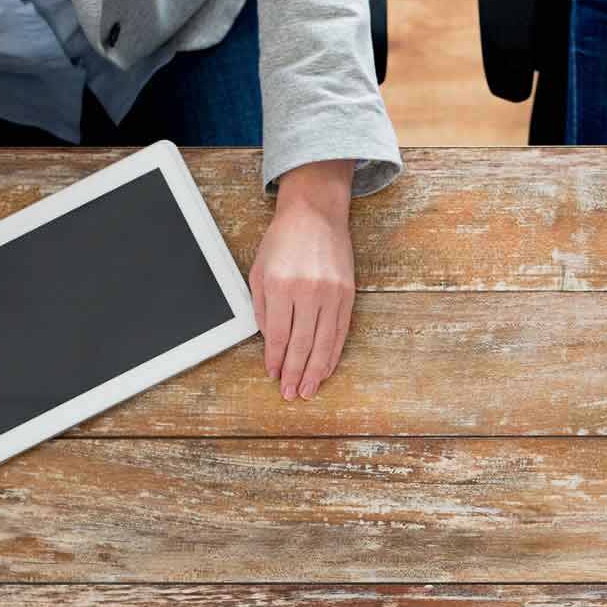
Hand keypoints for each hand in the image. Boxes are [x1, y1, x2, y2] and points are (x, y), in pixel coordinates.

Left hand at [251, 160, 354, 400]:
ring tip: (308, 390)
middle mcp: (307, 291)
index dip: (275, 360)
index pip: (278, 335)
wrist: (315, 213)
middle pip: (301, 344)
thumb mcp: (258, 271)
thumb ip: (261, 308)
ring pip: (323, 343)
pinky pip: (340, 332)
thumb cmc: (284, 240)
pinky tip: (325, 369)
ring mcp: (330, 293)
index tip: (273, 375)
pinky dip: (332, 354)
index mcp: (280, 285)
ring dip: (315, 371)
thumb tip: (270, 343)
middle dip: (294, 373)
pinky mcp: (347, 294)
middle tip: (290, 393)